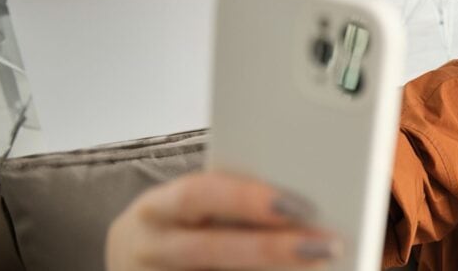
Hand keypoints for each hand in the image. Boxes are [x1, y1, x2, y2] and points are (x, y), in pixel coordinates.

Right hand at [106, 171, 340, 269]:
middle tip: (328, 245)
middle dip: (272, 248)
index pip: (198, 194)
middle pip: (212, 249)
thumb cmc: (182, 223)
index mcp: (158, 208)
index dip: (246, 198)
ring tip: (320, 264)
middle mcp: (152, 247)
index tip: (300, 205)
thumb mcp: (193, 205)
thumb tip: (304, 206)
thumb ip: (233, 201)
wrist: (130, 261)